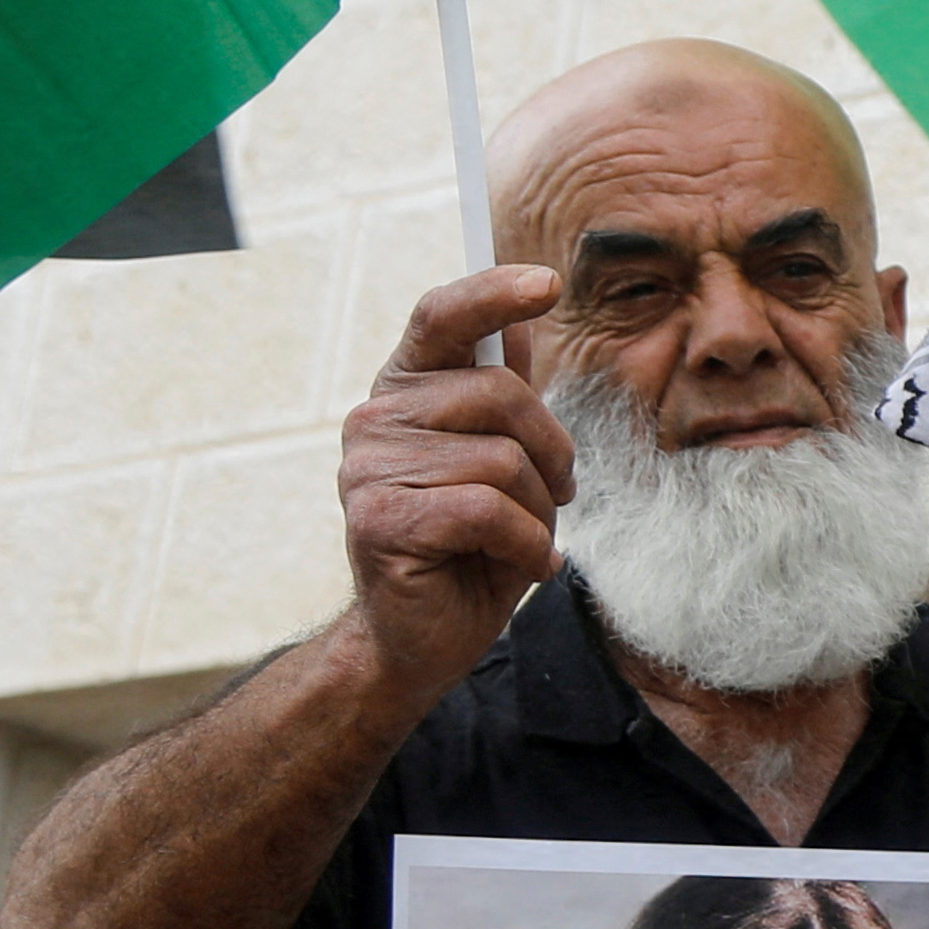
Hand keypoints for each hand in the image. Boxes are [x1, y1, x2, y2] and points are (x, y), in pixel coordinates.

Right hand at [338, 265, 574, 705]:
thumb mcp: (503, 466)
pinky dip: (526, 544)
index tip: (546, 285)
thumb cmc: (470, 550)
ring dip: (538, 509)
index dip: (492, 293)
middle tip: (559, 495)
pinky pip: (488, 511)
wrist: (420, 643)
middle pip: (498, 391)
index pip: (442, 317)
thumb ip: (504, 399)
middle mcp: (375, 418)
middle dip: (551, 449)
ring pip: (501, 459)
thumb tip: (520, 327)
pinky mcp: (380, 520)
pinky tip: (525, 565)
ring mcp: (369, 469)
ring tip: (527, 539)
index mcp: (405, 392)